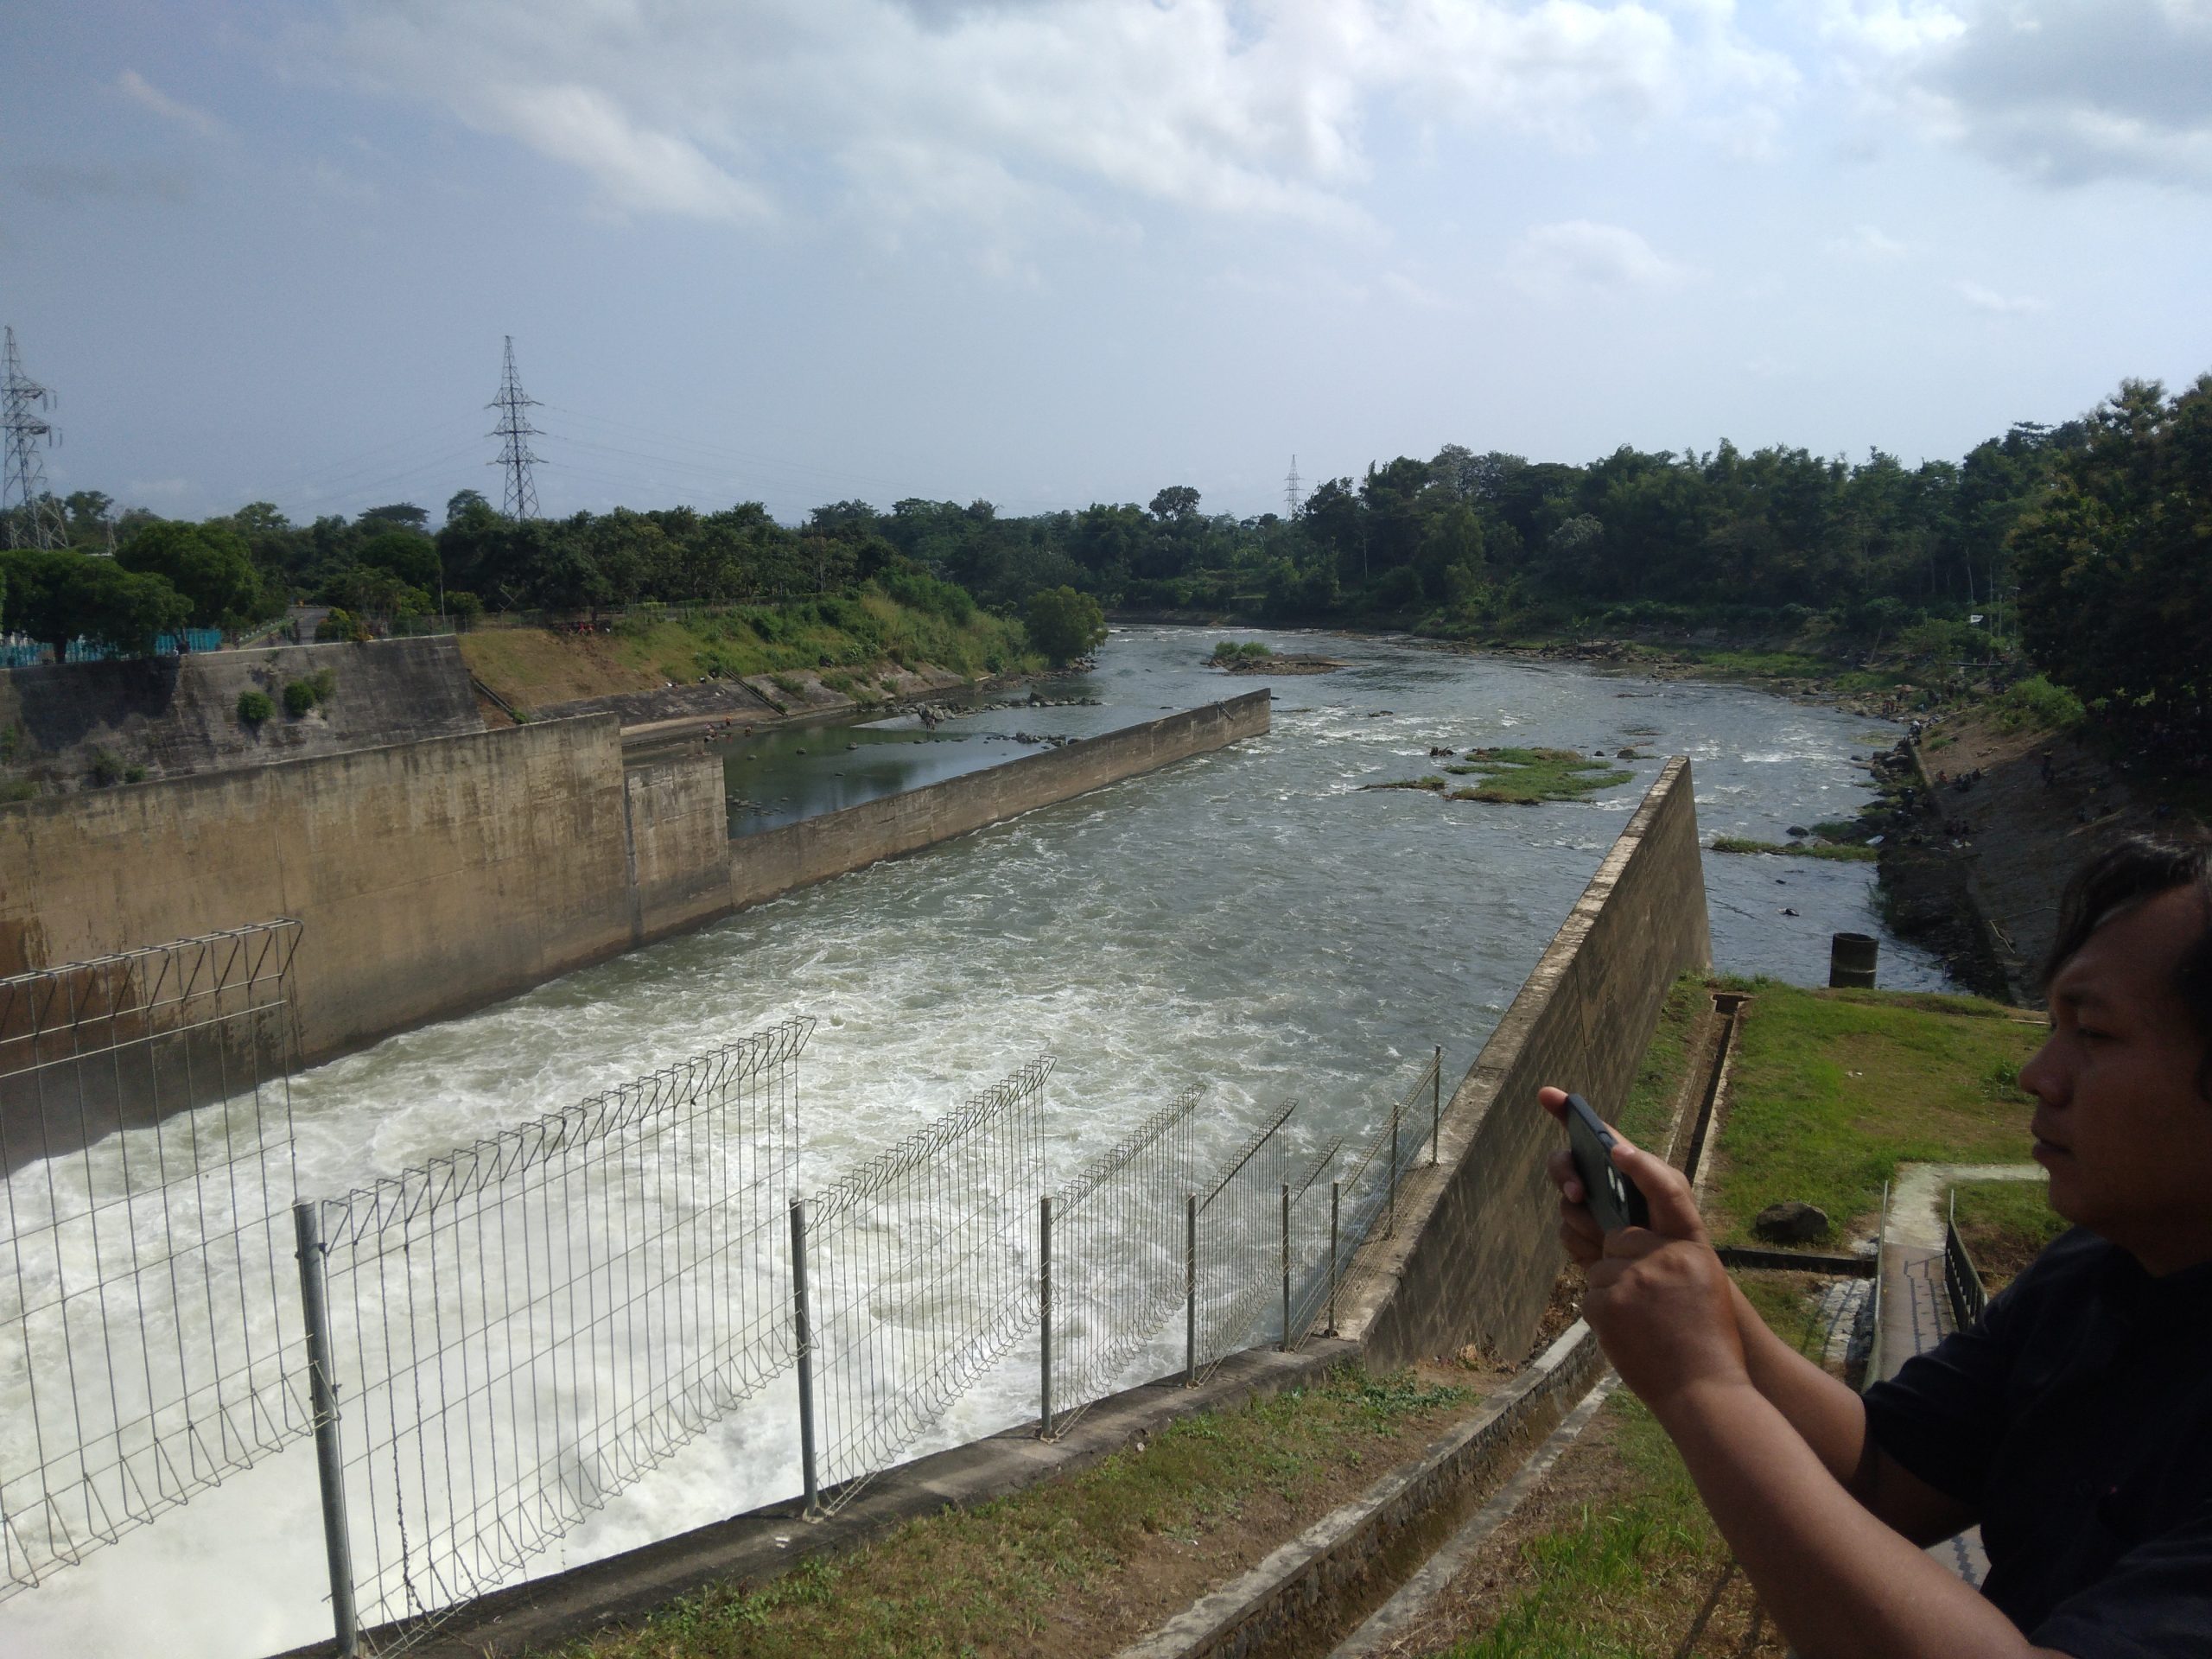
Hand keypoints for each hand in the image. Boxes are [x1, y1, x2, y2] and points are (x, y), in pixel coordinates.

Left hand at [1534, 1087, 1742, 1409]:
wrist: (1707, 1392)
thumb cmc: (1708, 1336)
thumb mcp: (1702, 1281)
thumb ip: (1670, 1250)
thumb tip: (1622, 1232)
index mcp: (1692, 1244)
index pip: (1667, 1189)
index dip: (1641, 1165)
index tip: (1615, 1147)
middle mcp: (1663, 1256)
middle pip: (1615, 1234)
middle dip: (1617, 1256)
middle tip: (1641, 1287)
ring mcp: (1633, 1280)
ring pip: (1600, 1267)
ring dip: (1613, 1291)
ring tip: (1645, 1323)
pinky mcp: (1609, 1306)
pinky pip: (1592, 1297)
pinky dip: (1606, 1314)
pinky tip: (1631, 1335)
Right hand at [1536, 1087, 1708, 1265]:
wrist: (1671, 1284)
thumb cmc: (1679, 1230)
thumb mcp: (1673, 1195)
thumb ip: (1649, 1170)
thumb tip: (1615, 1149)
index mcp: (1620, 1164)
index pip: (1590, 1131)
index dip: (1564, 1109)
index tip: (1546, 1094)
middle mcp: (1599, 1183)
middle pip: (1565, 1164)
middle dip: (1566, 1174)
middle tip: (1578, 1194)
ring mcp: (1587, 1212)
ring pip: (1564, 1205)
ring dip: (1586, 1220)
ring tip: (1612, 1236)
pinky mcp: (1581, 1241)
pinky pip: (1567, 1235)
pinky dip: (1585, 1244)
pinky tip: (1604, 1253)